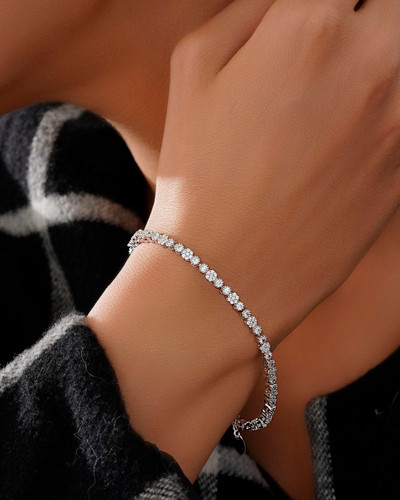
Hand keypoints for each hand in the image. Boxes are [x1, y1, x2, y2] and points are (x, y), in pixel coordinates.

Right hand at [147, 0, 399, 346]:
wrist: (223, 271)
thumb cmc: (197, 173)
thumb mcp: (194, 68)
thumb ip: (248, 9)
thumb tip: (286, 1)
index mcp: (310, 25)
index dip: (322, 7)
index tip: (312, 26)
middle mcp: (372, 63)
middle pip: (394, 10)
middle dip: (366, 22)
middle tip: (330, 56)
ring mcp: (399, 121)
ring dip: (380, 69)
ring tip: (340, 99)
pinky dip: (386, 115)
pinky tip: (345, 137)